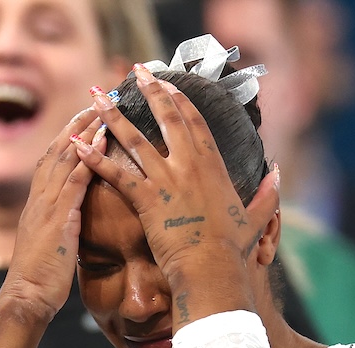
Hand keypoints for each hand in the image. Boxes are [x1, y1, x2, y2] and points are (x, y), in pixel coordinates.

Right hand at [0, 107, 106, 321]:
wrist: (26, 297)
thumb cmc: (41, 277)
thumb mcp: (51, 242)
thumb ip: (59, 223)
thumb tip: (71, 217)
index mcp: (38, 202)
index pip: (53, 159)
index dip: (68, 135)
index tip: (85, 116)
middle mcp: (39, 197)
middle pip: (58, 148)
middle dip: (77, 122)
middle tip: (97, 100)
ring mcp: (46, 205)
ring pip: (64, 158)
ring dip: (84, 130)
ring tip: (103, 109)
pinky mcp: (57, 218)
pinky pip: (73, 182)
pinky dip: (87, 158)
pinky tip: (102, 141)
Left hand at [74, 64, 279, 276]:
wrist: (212, 269)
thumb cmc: (233, 250)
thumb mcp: (256, 218)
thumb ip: (268, 194)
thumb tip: (277, 174)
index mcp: (214, 165)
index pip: (195, 121)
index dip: (180, 98)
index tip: (168, 81)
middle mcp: (189, 165)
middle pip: (167, 118)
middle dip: (150, 90)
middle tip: (136, 71)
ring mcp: (166, 181)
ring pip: (134, 140)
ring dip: (113, 116)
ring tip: (96, 96)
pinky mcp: (146, 200)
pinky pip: (116, 174)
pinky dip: (95, 159)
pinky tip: (77, 145)